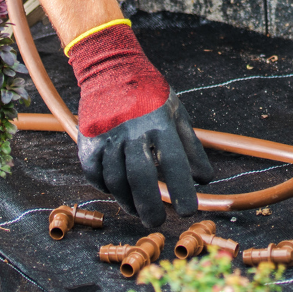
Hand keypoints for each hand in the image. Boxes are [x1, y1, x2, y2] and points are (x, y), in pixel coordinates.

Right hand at [68, 22, 212, 226]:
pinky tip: (118, 191)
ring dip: (128, 200)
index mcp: (159, 121)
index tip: (188, 211)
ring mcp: (107, 135)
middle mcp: (132, 129)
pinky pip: (95, 174)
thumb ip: (191, 147)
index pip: (174, 161)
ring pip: (116, 180)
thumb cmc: (149, 93)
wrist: (111, 68)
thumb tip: (205, 179)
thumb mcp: (176, 113)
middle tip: (157, 223)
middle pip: (140, 177)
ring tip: (139, 210)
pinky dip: (107, 187)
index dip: (182, 189)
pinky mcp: (87, 140)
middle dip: (150, 205)